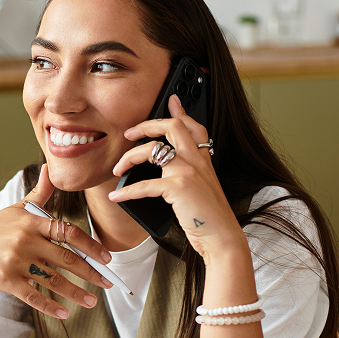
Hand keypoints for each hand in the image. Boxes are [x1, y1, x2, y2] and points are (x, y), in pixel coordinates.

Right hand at [0, 164, 113, 318]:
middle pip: (66, 259)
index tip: (106, 258)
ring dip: (76, 293)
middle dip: (90, 273)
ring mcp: (15, 262)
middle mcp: (25, 241)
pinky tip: (64, 313)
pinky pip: (33, 296)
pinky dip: (50, 306)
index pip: (68, 232)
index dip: (91, 246)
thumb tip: (50, 168)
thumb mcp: (16, 209)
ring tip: (92, 301)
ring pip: (53, 280)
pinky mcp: (6, 281)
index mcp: (31, 222)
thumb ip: (39, 193)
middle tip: (108, 283)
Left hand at [108, 95, 246, 261]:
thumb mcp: (203, 189)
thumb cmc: (209, 218)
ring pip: (152, 151)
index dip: (181, 112)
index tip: (170, 100)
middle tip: (129, 132)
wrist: (221, 237)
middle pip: (172, 127)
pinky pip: (144, 185)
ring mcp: (188, 172)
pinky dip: (126, 192)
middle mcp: (197, 161)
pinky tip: (116, 196)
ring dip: (128, 158)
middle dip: (146, 125)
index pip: (194, 127)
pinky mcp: (178, 188)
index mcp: (203, 160)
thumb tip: (166, 168)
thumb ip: (189, 174)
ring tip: (117, 168)